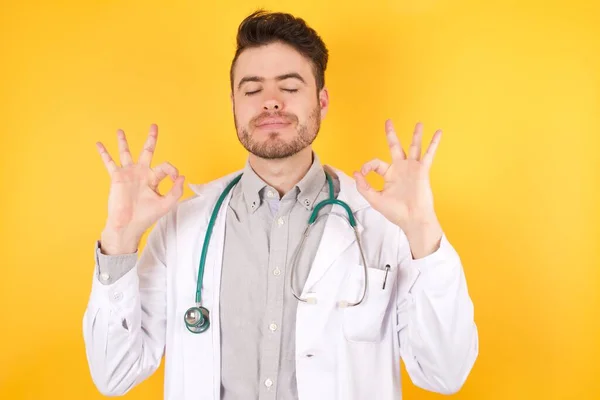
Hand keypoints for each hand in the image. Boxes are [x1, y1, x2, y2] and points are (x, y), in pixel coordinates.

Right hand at [96, 124, 184, 252]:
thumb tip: (182, 176)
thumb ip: (176, 191)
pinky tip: (99, 144)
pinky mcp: (117, 177)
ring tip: (120, 130)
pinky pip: (109, 162)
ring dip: (123, 142)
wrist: (128, 225)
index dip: (173, 170)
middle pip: (147, 151)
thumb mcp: (166, 204)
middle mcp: (142, 174)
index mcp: (155, 179)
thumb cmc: (147, 217)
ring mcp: (129, 174)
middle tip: (154, 126)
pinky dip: (104, 153)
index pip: (166, 166)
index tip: (175, 178)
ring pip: (126, 153)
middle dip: (151, 138)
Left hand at [353, 120, 442, 256]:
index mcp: (388, 175)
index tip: (362, 173)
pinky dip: (434, 143)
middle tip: (388, 121)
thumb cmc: (396, 212)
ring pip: (413, 147)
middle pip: (394, 147)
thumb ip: (364, 187)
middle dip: (391, 134)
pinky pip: (429, 154)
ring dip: (416, 135)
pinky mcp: (422, 170)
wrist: (413, 219)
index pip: (376, 163)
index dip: (367, 166)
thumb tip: (356, 173)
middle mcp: (400, 169)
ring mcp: (412, 168)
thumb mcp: (375, 199)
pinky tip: (438, 132)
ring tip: (418, 123)